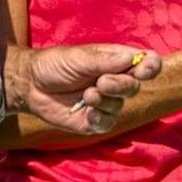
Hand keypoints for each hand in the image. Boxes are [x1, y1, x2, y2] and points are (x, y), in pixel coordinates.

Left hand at [6, 43, 162, 133]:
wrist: (31, 84)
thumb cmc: (55, 64)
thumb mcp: (79, 58)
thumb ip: (105, 61)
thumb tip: (132, 58)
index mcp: (115, 61)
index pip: (144, 63)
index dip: (150, 66)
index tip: (145, 69)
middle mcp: (114, 81)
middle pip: (134, 86)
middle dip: (120, 85)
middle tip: (100, 82)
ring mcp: (105, 102)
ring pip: (119, 105)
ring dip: (104, 101)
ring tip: (85, 95)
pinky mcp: (95, 120)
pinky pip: (107, 123)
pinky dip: (99, 118)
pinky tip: (87, 113)